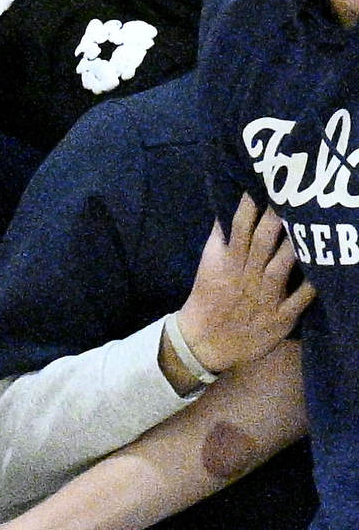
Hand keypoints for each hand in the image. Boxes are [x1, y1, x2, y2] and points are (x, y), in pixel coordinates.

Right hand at [180, 198, 315, 381]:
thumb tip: (225, 212)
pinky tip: (325, 274)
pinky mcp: (280, 318)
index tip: (262, 186)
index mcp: (228, 262)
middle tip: (292, 196)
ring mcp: (264, 297)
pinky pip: (299, 301)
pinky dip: (311, 289)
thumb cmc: (209, 300)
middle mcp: (247, 276)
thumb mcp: (208, 267)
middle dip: (276, 219)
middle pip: (262, 242)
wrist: (204, 342)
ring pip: (281, 267)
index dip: (249, 208)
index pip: (240, 229)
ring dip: (294, 247)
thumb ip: (219, 240)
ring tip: (309, 227)